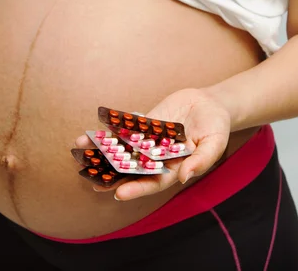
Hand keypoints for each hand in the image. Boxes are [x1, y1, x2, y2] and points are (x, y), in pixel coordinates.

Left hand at [74, 88, 230, 200]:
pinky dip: (108, 132)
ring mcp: (148, 141)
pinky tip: (91, 133)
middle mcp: (158, 158)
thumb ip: (201, 161)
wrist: (210, 103)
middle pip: (132, 170)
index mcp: (174, 169)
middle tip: (91, 180)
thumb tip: (184, 177)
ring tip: (81, 153)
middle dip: (112, 175)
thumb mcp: (214, 144)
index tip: (118, 194)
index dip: (136, 188)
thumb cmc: (216, 127)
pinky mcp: (144, 125)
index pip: (153, 182)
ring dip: (103, 152)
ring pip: (123, 150)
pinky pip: (124, 130)